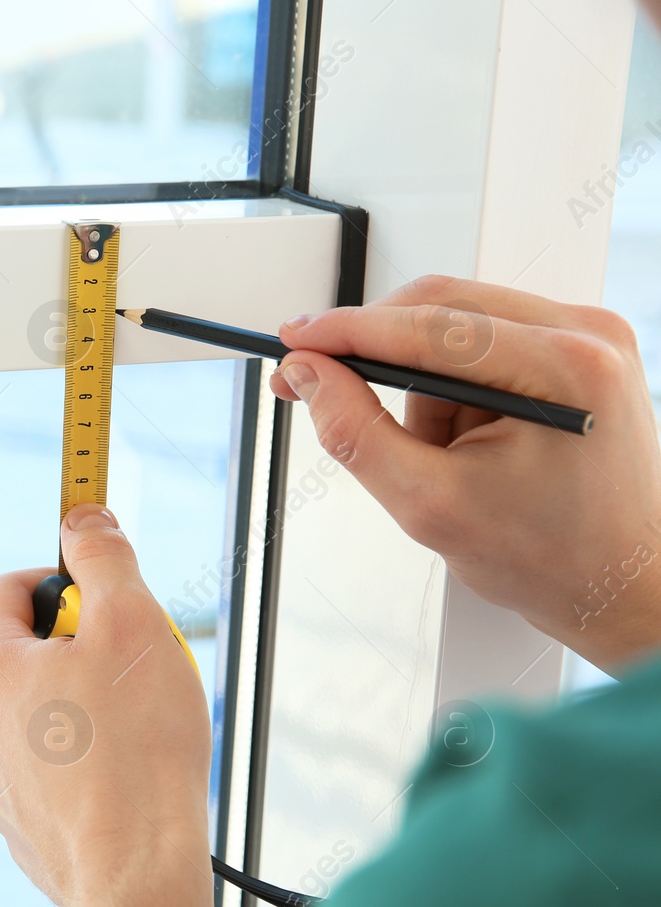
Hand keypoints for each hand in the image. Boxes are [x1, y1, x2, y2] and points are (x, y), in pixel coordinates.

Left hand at [0, 503, 229, 906]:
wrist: (138, 878)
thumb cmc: (140, 752)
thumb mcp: (134, 623)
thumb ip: (104, 558)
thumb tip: (84, 518)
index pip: (4, 591)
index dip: (54, 575)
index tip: (95, 584)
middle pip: (22, 657)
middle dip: (76, 649)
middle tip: (133, 664)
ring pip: (36, 720)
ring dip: (79, 710)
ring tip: (138, 728)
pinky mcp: (21, 829)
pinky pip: (50, 775)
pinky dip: (83, 766)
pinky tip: (128, 778)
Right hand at [273, 275, 660, 674]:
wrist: (625, 586)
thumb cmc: (554, 558)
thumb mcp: (428, 505)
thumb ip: (355, 433)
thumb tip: (308, 375)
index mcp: (563, 367)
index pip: (426, 325)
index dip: (345, 331)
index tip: (292, 340)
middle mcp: (585, 334)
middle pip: (440, 309)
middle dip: (381, 359)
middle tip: (325, 391)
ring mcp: (588, 338)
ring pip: (456, 329)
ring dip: (424, 388)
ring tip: (444, 459)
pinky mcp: (579, 352)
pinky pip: (484, 346)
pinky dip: (455, 391)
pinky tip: (469, 444)